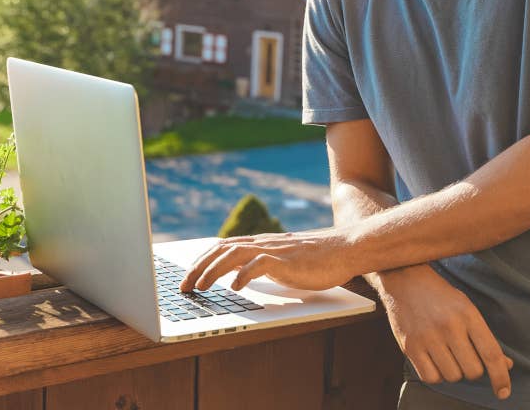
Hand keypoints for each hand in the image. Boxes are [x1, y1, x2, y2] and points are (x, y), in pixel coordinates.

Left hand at [179, 229, 359, 292]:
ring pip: (234, 255)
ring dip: (213, 271)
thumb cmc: (317, 259)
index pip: (223, 247)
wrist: (345, 249)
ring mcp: (274, 250)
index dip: (202, 260)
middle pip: (221, 250)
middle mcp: (263, 243)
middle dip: (199, 268)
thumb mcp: (283, 262)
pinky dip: (244, 275)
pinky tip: (235, 287)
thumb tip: (244, 276)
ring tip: (201, 287)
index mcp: (261, 244)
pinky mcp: (287, 260)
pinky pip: (259, 264)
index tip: (188, 276)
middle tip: (184, 287)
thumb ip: (264, 265)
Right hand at [377, 264, 512, 398]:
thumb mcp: (467, 308)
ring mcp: (428, 337)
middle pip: (472, 370)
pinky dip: (436, 374)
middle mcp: (449, 326)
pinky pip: (431, 377)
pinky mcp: (410, 346)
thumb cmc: (441, 296)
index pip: (491, 353)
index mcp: (467, 314)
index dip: (501, 377)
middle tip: (464, 355)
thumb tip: (506, 365)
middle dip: (472, 369)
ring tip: (447, 354)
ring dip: (453, 371)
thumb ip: (485, 337)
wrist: (405, 279)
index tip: (503, 391)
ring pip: (452, 376)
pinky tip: (434, 359)